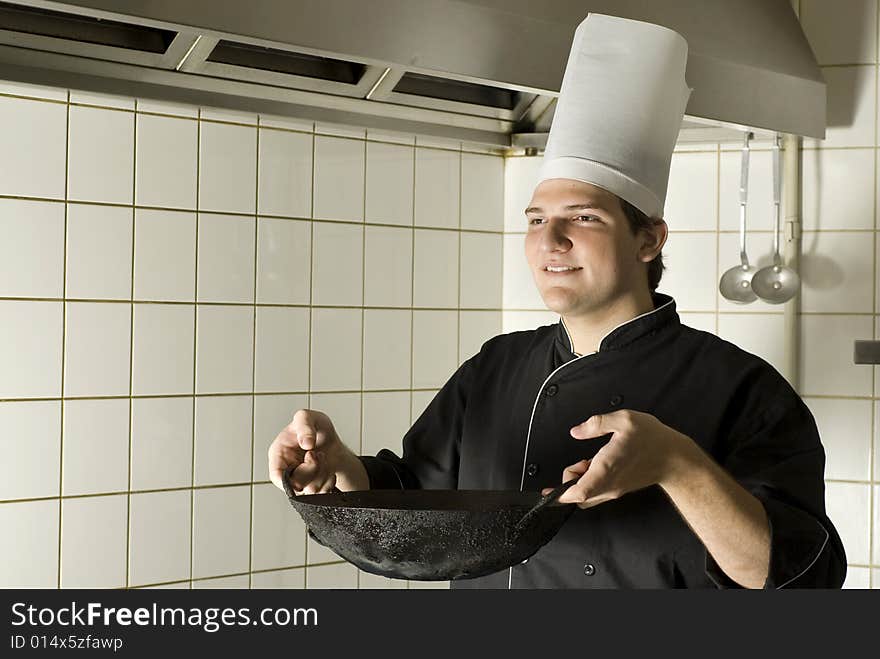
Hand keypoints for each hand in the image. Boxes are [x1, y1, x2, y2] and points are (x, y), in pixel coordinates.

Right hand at [268, 409, 342, 493]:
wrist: (332, 441)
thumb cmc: (316, 429)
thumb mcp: (309, 417)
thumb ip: (305, 425)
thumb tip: (306, 443)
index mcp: (278, 454)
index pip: (276, 475)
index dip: (290, 475)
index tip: (306, 459)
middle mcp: (286, 470)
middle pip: (296, 485)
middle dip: (313, 469)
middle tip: (317, 453)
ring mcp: (299, 482)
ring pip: (311, 491)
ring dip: (324, 474)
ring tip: (323, 458)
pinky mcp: (312, 488)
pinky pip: (322, 493)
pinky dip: (330, 481)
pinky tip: (328, 468)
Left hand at [541, 409, 691, 507]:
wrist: (676, 459)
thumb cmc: (653, 439)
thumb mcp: (624, 420)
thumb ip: (596, 424)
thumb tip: (576, 431)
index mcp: (606, 469)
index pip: (578, 493)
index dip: (560, 494)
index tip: (548, 491)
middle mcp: (609, 484)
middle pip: (578, 497)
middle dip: (569, 482)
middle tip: (577, 463)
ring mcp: (615, 490)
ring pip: (587, 496)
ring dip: (579, 482)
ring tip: (587, 461)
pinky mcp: (619, 489)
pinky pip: (597, 492)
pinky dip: (589, 482)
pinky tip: (596, 464)